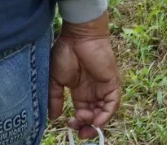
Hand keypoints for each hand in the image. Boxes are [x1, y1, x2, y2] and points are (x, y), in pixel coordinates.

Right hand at [49, 14, 120, 134]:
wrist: (78, 35)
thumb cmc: (65, 52)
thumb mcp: (55, 79)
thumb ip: (55, 98)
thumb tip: (53, 117)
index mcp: (80, 91)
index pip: (83, 113)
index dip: (78, 122)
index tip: (68, 124)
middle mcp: (93, 91)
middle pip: (94, 115)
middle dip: (87, 126)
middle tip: (79, 130)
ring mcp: (103, 87)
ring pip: (104, 112)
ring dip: (95, 122)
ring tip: (83, 120)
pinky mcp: (112, 82)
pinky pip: (113, 103)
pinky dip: (106, 114)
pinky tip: (96, 121)